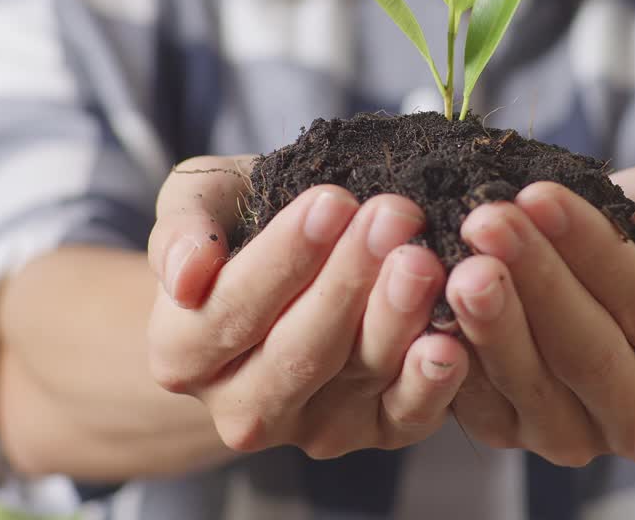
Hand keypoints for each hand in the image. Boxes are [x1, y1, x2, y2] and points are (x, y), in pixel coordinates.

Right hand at [145, 156, 468, 457]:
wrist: (290, 275)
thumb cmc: (243, 228)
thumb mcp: (201, 203)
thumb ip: (185, 227)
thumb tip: (187, 275)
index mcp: (182, 354)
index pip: (232, 310)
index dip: (284, 258)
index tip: (332, 201)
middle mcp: (242, 407)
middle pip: (298, 351)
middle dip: (350, 281)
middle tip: (394, 216)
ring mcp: (311, 428)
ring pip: (357, 378)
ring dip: (396, 317)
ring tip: (425, 259)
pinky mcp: (375, 433)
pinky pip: (405, 416)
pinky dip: (431, 382)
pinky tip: (451, 340)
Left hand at [444, 166, 634, 465]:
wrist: (626, 277)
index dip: (593, 250)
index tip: (541, 195)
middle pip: (586, 353)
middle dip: (532, 281)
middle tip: (484, 221)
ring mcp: (577, 435)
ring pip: (526, 381)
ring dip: (485, 318)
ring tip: (454, 259)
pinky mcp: (513, 432)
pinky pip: (476, 400)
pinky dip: (447, 351)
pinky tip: (427, 298)